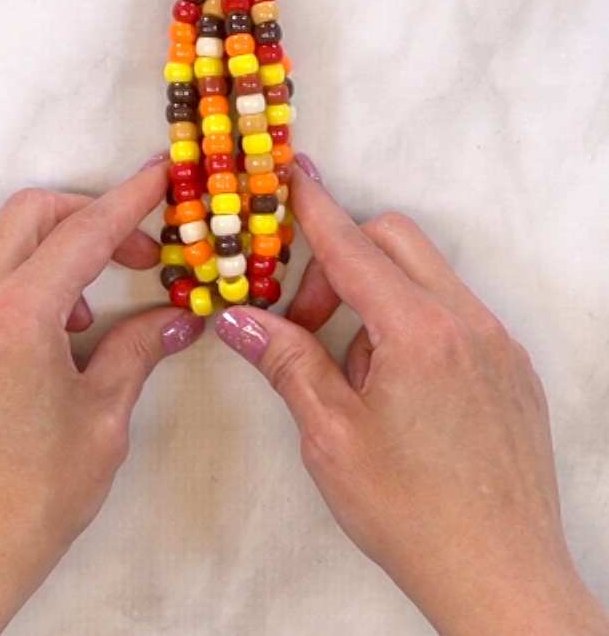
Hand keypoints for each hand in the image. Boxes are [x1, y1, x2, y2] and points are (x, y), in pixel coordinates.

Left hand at [0, 161, 203, 635]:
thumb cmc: (22, 506)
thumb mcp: (101, 423)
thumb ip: (139, 352)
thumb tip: (176, 320)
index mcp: (17, 319)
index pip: (84, 232)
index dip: (131, 199)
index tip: (159, 178)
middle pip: (30, 213)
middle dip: (89, 213)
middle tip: (134, 249)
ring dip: (39, 242)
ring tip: (76, 298)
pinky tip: (15, 307)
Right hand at [216, 161, 608, 635]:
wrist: (503, 576)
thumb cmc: (415, 514)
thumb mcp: (331, 436)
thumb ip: (287, 362)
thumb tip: (241, 319)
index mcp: (419, 332)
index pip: (353, 245)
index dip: (315, 207)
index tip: (293, 176)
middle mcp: (467, 323)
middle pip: (396, 242)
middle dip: (343, 260)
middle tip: (307, 317)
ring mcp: (497, 344)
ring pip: (426, 279)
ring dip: (378, 301)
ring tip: (356, 377)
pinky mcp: (511, 369)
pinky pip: (454, 316)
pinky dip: (413, 328)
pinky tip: (397, 393)